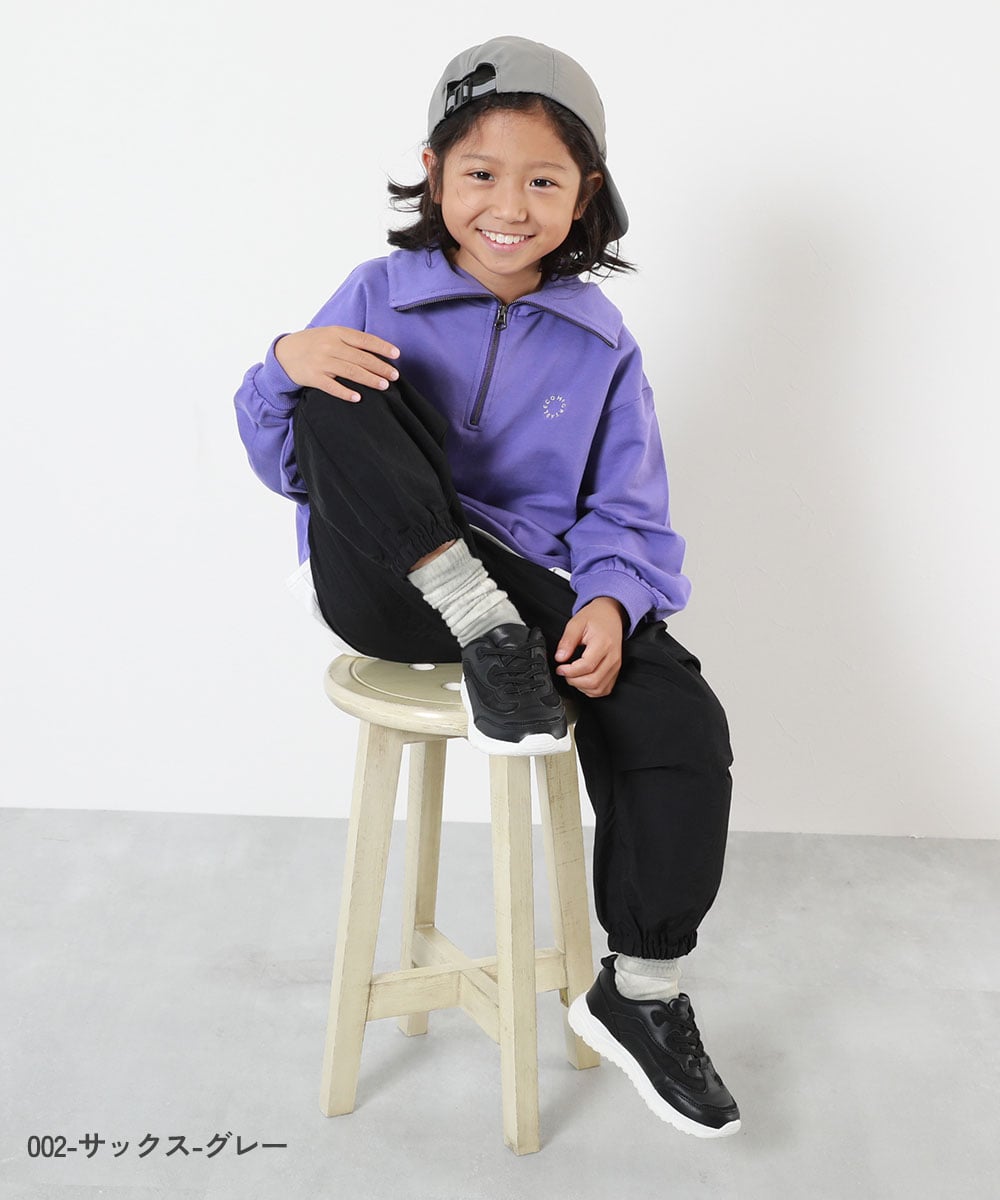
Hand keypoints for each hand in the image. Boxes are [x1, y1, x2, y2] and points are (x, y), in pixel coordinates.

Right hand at [274, 326, 400, 402]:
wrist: (284, 353)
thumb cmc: (314, 343)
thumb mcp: (331, 334)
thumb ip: (350, 340)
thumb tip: (378, 350)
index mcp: (337, 333)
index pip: (364, 340)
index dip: (382, 347)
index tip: (397, 355)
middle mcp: (330, 346)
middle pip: (361, 358)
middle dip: (380, 367)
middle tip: (395, 376)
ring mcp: (321, 362)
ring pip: (350, 371)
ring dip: (369, 379)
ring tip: (384, 386)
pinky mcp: (313, 377)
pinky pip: (332, 387)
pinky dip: (345, 392)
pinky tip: (358, 397)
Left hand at [553, 597, 626, 697]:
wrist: (611, 615)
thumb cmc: (595, 618)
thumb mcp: (576, 623)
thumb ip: (567, 641)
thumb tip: (560, 658)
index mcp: (603, 643)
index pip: (587, 666)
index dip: (570, 671)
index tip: (560, 668)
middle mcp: (613, 657)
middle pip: (593, 681)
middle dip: (574, 681)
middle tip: (564, 672)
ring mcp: (616, 666)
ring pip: (599, 688)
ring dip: (582, 687)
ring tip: (572, 676)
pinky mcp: (615, 671)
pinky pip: (604, 689)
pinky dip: (591, 690)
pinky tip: (582, 680)